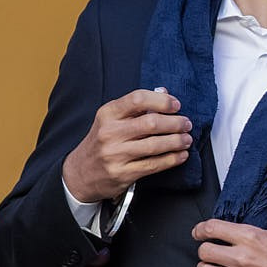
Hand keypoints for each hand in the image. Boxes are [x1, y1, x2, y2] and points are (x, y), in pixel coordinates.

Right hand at [62, 89, 191, 203]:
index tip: (176, 105)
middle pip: (151, 123)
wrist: (79, 173)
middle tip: (186, 124)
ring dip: (177, 141)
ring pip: (155, 145)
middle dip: (175, 123)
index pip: (137, 99)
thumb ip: (136, 107)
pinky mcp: (122, 173)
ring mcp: (115, 154)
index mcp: (107, 114)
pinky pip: (154, 165)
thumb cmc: (101, 142)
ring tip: (186, 139)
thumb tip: (165, 93)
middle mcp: (109, 133)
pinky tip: (181, 155)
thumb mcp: (111, 120)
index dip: (162, 101)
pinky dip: (173, 159)